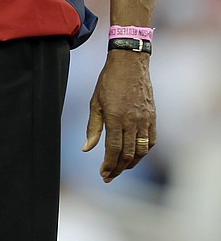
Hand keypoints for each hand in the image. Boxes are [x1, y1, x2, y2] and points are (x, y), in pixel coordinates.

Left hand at [83, 50, 155, 181]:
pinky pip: (151, 141)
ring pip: (141, 150)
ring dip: (131, 163)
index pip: (114, 150)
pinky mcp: (153, 117)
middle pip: (128, 154)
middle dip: (118, 168)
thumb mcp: (95, 103)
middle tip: (109, 176)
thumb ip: (92, 127)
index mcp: (115, 118)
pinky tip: (135, 155)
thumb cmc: (108, 82)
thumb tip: (86, 149)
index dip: (109, 165)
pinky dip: (144, 151)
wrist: (130, 64)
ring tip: (121, 168)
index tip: (103, 174)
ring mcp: (145, 120)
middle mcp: (132, 122)